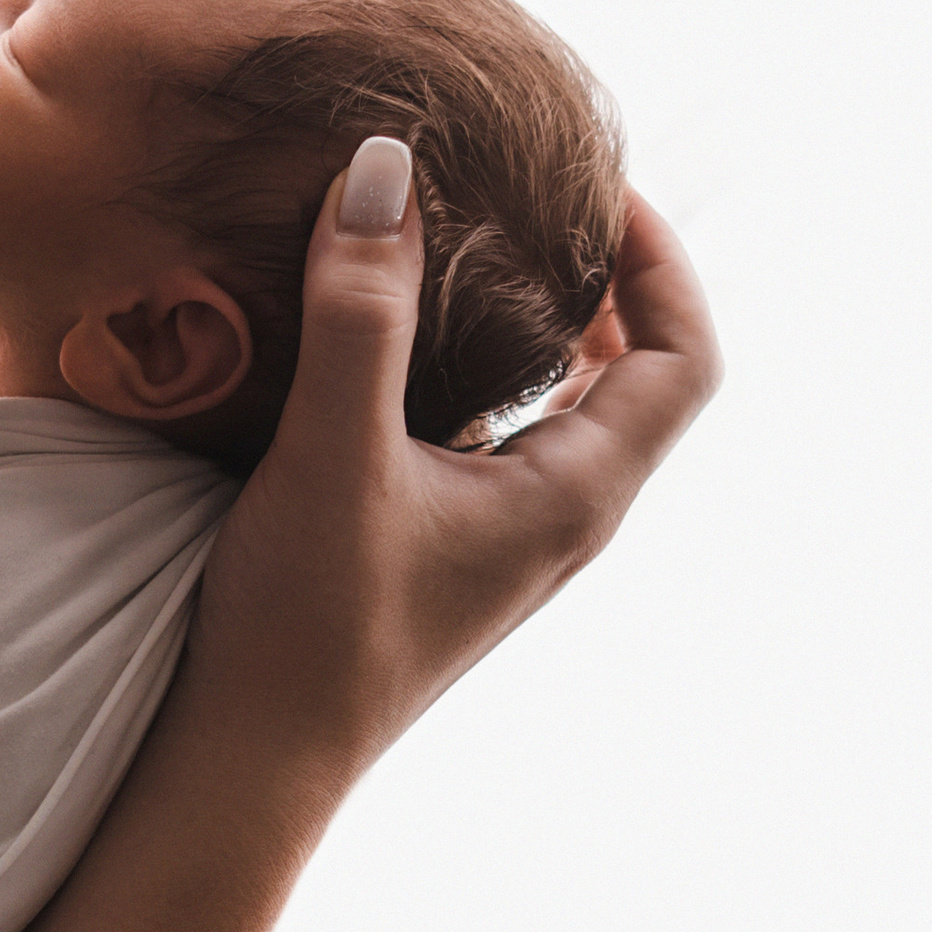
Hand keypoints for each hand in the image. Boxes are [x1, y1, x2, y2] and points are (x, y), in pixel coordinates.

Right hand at [188, 146, 721, 785]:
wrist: (247, 766)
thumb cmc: (306, 632)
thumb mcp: (333, 455)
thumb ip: (359, 312)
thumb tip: (386, 166)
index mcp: (576, 496)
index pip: (683, 356)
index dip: (662, 259)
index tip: (596, 185)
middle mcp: (561, 517)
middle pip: (635, 375)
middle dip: (603, 278)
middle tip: (534, 197)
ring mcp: (507, 539)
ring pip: (563, 407)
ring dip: (538, 323)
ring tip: (470, 246)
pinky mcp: (446, 549)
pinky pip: (496, 436)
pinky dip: (477, 370)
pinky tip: (392, 342)